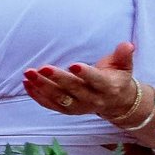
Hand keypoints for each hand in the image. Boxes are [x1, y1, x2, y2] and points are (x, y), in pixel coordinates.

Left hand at [24, 42, 141, 123]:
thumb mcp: (124, 66)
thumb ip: (124, 55)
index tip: (73, 65)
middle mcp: (93, 99)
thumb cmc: (117, 78)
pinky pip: (50, 105)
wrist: (117, 103)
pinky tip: (26, 83)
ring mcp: (79, 107)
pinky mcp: (67, 110)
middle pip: (73, 90)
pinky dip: (37, 96)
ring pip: (59, 98)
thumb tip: (127, 44)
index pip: (96, 80)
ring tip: (29, 73)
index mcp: (108, 87)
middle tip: (42, 68)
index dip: (85, 74)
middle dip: (57, 79)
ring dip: (42, 86)